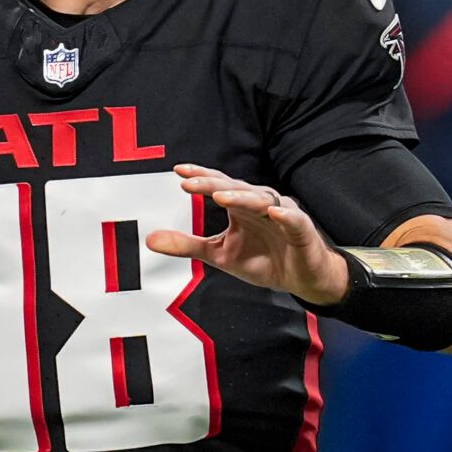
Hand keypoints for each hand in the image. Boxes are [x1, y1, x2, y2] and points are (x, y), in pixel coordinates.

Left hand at [145, 163, 349, 304]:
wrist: (301, 280)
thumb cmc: (263, 260)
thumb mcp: (219, 254)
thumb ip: (187, 245)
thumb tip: (150, 239)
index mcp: (240, 207)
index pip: (219, 185)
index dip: (200, 177)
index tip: (178, 171)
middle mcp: (260, 204)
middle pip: (235, 188)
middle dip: (212, 184)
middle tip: (188, 182)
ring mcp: (282, 214)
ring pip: (261, 200)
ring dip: (241, 197)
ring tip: (221, 197)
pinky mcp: (302, 230)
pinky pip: (293, 219)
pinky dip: (284, 215)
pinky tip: (273, 213)